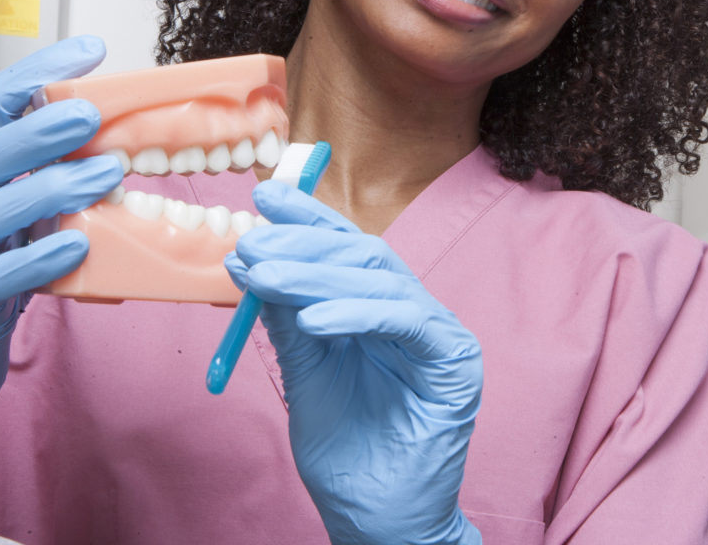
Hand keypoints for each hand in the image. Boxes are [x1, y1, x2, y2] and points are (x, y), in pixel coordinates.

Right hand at [0, 36, 123, 457]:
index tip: (90, 50)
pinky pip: (3, 275)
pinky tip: (76, 246)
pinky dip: (41, 258)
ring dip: (52, 188)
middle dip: (38, 130)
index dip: (39, 73)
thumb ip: (59, 167)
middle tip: (92, 115)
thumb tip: (128, 131)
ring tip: (106, 175)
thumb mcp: (23, 201)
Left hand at [230, 180, 482, 544]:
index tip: (264, 196)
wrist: (379, 520)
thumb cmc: (349, 456)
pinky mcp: (455, 361)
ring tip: (264, 276)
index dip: (310, 219)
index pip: (347, 250)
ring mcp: (439, 335)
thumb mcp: (306, 377)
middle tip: (252, 242)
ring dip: (317, 273)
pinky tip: (315, 320)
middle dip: (304, 242)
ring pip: (381, 279)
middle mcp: (415, 314)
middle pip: (364, 254)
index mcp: (382, 312)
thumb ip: (290, 322)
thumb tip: (255, 261)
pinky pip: (407, 319)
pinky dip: (359, 312)